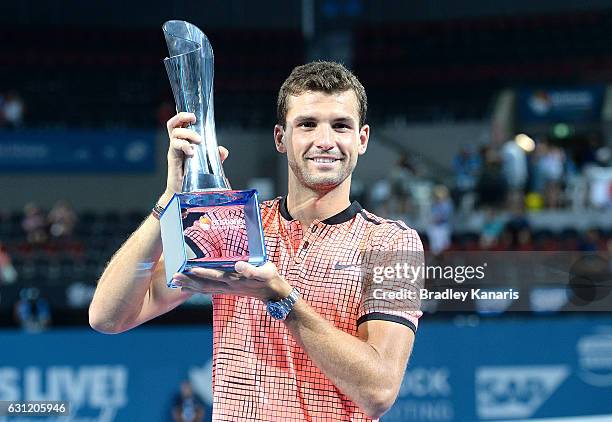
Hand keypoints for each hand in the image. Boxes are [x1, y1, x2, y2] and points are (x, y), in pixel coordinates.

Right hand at [164, 112, 228, 196]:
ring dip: (187, 133)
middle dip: (182, 117)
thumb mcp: (209, 166)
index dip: (184, 116)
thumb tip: (223, 150)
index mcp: (185, 142)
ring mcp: (174, 150)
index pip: (181, 125)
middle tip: (193, 119)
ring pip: (175, 132)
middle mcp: (177, 144)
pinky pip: (174, 145)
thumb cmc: (194, 179)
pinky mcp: (172, 158)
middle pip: (173, 124)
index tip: (194, 115)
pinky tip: (191, 152)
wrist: (183, 193)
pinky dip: (184, 145)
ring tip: (198, 141)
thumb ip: (216, 157)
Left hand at [171, 261, 292, 301]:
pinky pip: (208, 290)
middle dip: (189, 280)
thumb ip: (252, 269)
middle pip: (205, 284)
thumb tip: (238, 264)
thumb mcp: (265, 272)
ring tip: (175, 281)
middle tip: (174, 276)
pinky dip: (196, 288)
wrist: (273, 292)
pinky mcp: (227, 289)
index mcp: (236, 279)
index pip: (216, 276)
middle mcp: (228, 285)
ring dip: (189, 285)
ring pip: (204, 288)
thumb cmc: (269, 278)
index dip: (202, 273)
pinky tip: (187, 287)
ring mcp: (226, 289)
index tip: (189, 269)